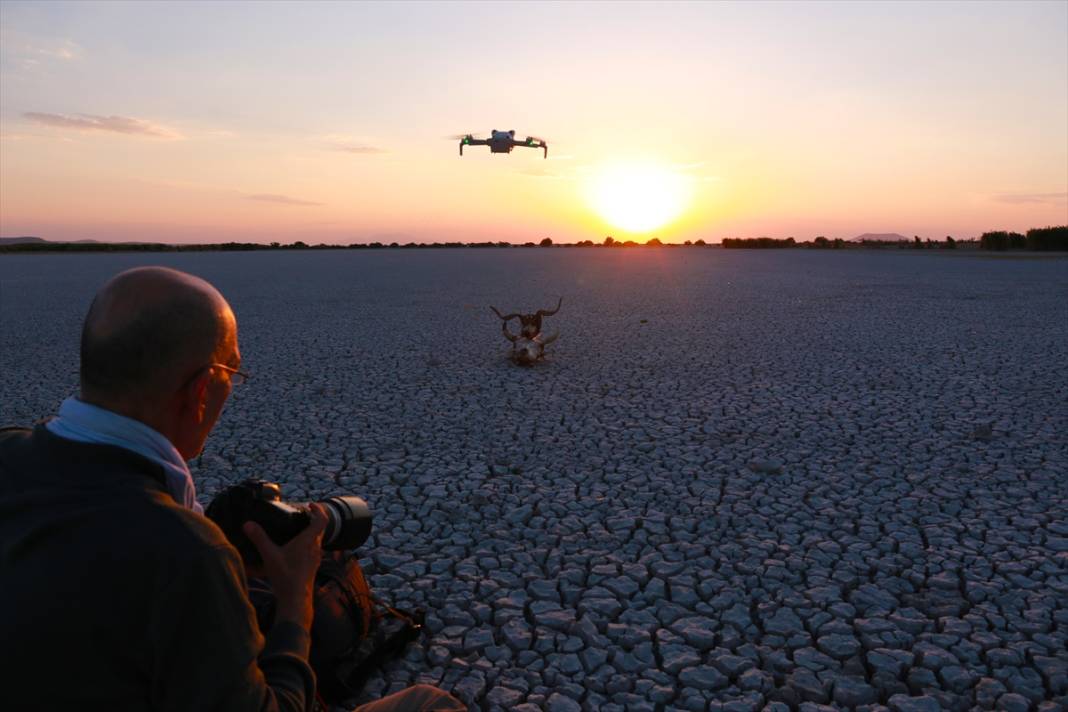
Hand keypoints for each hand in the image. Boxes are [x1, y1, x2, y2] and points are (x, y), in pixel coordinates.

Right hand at [243, 503, 327, 630]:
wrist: (296, 599)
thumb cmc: (285, 576)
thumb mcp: (269, 555)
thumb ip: (259, 538)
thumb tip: (248, 524)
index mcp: (309, 541)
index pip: (322, 519)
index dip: (318, 509)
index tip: (310, 504)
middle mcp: (316, 548)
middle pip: (320, 528)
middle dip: (312, 519)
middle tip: (301, 515)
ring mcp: (315, 558)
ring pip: (317, 540)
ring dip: (311, 532)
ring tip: (296, 530)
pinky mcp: (313, 566)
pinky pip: (314, 550)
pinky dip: (308, 544)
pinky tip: (295, 549)